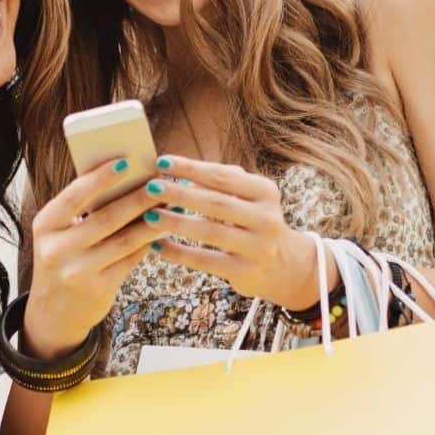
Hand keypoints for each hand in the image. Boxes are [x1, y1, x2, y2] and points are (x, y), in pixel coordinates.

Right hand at [22, 158, 168, 358]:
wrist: (53, 313)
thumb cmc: (63, 260)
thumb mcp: (60, 234)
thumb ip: (83, 210)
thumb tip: (127, 179)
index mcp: (45, 225)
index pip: (75, 196)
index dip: (101, 178)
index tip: (126, 161)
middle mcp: (57, 249)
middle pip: (106, 217)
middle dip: (138, 197)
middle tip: (162, 180)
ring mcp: (77, 271)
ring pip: (124, 239)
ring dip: (152, 219)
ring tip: (172, 203)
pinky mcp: (99, 288)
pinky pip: (131, 259)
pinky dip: (149, 241)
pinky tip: (164, 228)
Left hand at [144, 155, 333, 310]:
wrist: (284, 266)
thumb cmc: (253, 222)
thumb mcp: (248, 198)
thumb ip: (221, 182)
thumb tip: (182, 174)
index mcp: (265, 192)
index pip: (223, 176)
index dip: (191, 168)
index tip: (162, 162)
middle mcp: (266, 218)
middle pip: (216, 203)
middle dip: (180, 194)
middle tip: (150, 187)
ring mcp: (258, 247)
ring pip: (211, 232)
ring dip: (177, 222)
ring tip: (149, 215)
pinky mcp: (246, 272)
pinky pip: (206, 261)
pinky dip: (180, 253)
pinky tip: (157, 245)